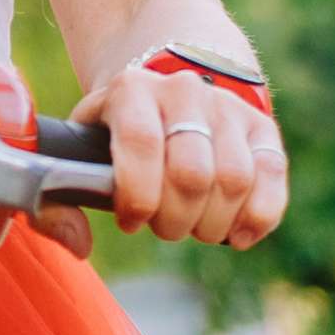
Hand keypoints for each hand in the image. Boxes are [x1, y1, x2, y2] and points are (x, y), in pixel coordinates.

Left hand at [46, 64, 286, 250]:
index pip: (141, 145)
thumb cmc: (116, 135)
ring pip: (233, 181)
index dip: (137, 197)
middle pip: (191, 174)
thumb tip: (78, 246)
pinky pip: (272, 179)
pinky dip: (258, 218)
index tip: (131, 222)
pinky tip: (235, 235)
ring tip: (194, 226)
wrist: (166, 89)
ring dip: (212, 223)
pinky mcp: (262, 127)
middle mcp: (184, 90)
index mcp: (131, 90)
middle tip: (163, 226)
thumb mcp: (83, 149)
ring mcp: (227, 107)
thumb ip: (62, 198)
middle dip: (175, 220)